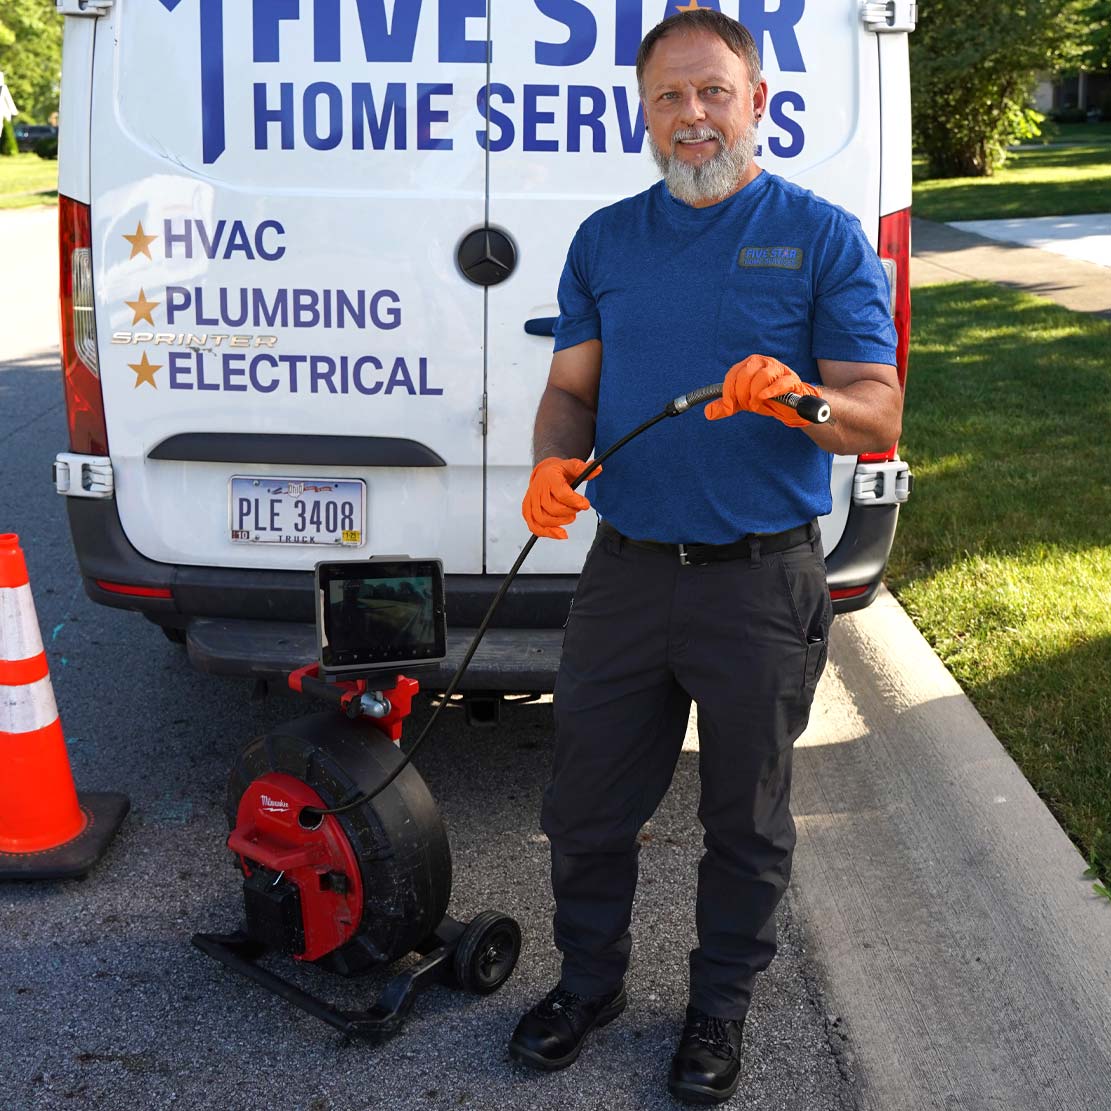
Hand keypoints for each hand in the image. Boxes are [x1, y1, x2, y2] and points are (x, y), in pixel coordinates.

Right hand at [522, 457, 600, 539]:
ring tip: (570, 517)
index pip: (562, 494)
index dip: (575, 502)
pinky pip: (534, 526)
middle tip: (577, 509)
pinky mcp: (528, 511)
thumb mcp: (571, 466)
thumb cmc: (558, 471)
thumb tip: (598, 468)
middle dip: (569, 512)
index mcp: (549, 478)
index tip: (585, 504)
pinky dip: (547, 533)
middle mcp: (537, 490)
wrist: (544, 473)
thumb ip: (584, 469)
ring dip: (560, 522)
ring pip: (543, 519)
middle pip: (553, 509)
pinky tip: (561, 534)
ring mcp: (531, 501)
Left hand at [704, 354, 822, 428]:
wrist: (788, 406)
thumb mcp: (742, 402)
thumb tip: (708, 413)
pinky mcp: (791, 379)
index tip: (729, 408)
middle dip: (742, 394)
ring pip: (762, 376)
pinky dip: (771, 390)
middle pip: (745, 375)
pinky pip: (781, 382)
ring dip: (755, 395)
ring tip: (756, 406)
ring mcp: (777, 369)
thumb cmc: (763, 399)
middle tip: (746, 406)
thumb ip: (726, 406)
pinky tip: (765, 397)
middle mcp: (762, 362)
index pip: (732, 375)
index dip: (728, 393)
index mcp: (748, 364)